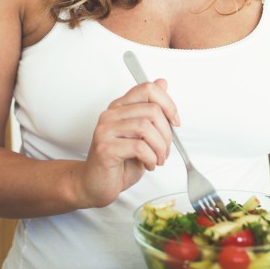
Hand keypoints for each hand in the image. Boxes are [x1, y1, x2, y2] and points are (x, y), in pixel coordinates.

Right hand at [77, 78, 179, 207]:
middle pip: (152, 110)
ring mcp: (105, 130)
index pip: (147, 89)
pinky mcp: (105, 148)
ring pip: (146, 127)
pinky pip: (139, 147)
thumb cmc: (119, 163)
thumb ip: (151, 111)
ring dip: (160, 148)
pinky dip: (151, 158)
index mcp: (120, 108)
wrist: (94, 185)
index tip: (175, 121)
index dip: (168, 104)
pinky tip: (148, 164)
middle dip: (167, 134)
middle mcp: (110, 115)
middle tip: (165, 150)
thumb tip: (162, 83)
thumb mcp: (142, 135)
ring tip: (157, 159)